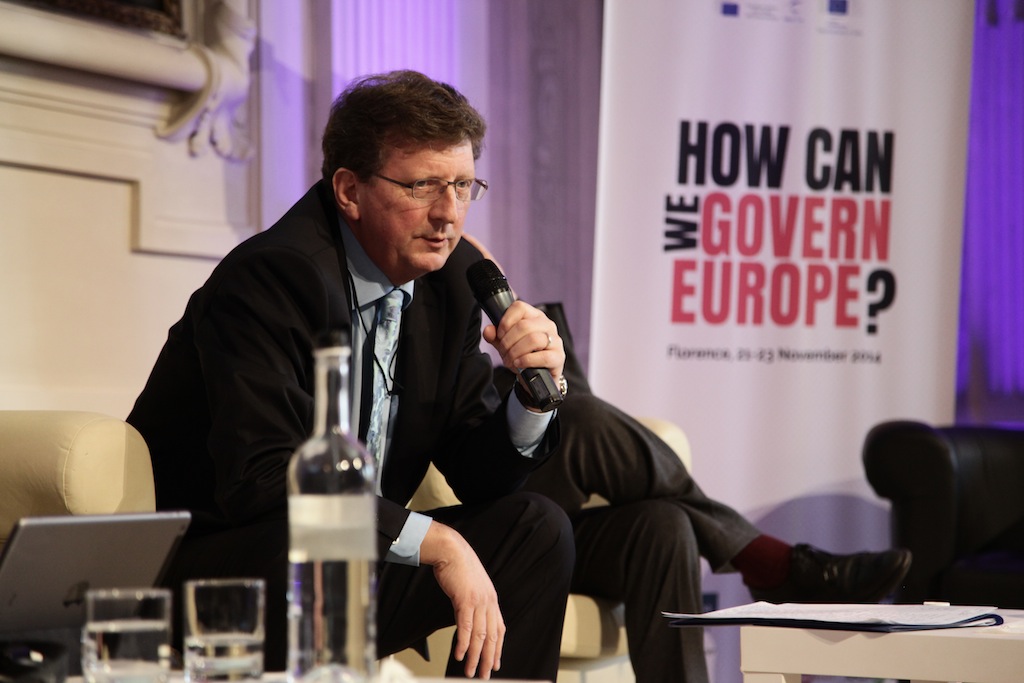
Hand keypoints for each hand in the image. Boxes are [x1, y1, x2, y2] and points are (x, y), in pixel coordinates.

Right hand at [421, 521, 505, 678]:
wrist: (451, 550)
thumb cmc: (459, 566)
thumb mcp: (473, 585)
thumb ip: (476, 601)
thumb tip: (472, 616)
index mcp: (491, 599)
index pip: (499, 629)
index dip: (498, 648)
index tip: (495, 663)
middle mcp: (489, 602)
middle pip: (492, 637)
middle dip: (488, 659)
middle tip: (484, 675)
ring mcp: (478, 601)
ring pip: (480, 636)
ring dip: (475, 657)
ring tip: (470, 671)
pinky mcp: (465, 599)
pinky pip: (466, 627)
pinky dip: (464, 643)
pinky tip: (460, 654)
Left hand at [481, 300, 565, 406]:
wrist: (537, 378)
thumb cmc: (524, 356)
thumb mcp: (507, 345)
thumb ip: (496, 337)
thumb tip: (488, 330)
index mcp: (534, 316)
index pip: (519, 307)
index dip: (506, 321)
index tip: (499, 335)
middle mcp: (547, 324)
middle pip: (524, 325)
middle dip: (508, 342)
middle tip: (503, 353)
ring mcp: (555, 340)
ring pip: (533, 339)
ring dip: (516, 352)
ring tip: (510, 360)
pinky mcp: (558, 357)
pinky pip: (543, 356)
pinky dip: (526, 360)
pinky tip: (519, 364)